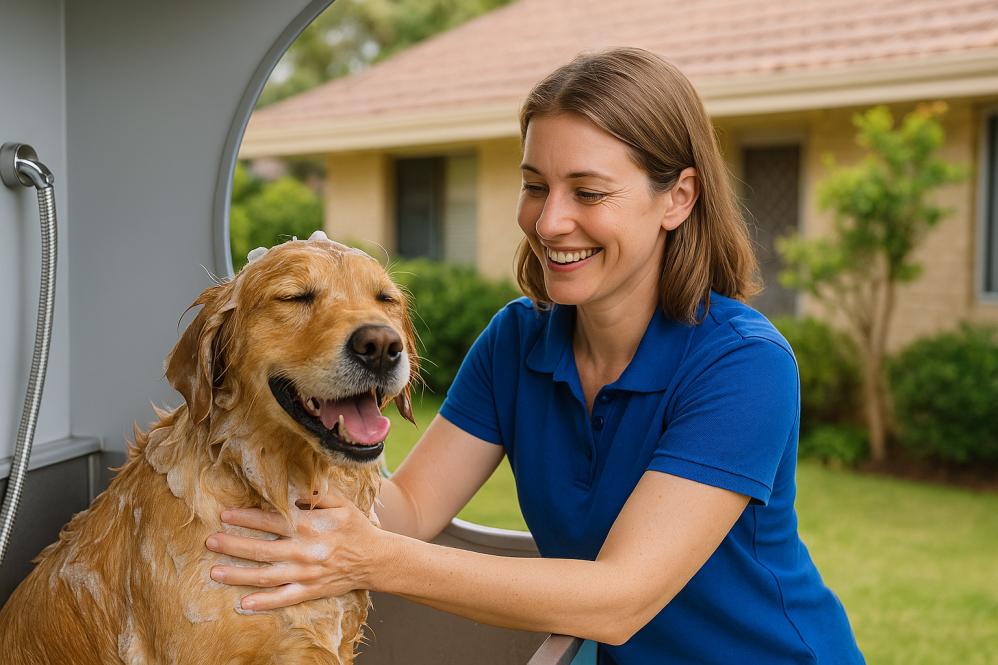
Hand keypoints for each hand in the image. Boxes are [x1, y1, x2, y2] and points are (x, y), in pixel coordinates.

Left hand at [205, 490, 389, 610]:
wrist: (376, 559)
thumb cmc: (355, 527)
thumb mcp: (340, 503)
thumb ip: (314, 495)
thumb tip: (289, 489)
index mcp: (311, 526)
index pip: (272, 521)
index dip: (247, 518)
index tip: (225, 515)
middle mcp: (305, 551)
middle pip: (263, 549)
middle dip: (234, 545)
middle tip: (211, 541)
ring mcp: (306, 574)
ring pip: (266, 576)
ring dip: (238, 574)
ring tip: (215, 571)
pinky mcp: (310, 591)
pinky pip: (283, 599)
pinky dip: (263, 603)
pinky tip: (242, 604)